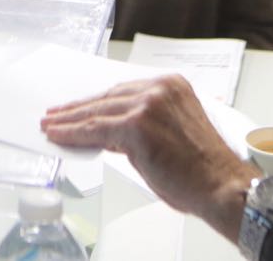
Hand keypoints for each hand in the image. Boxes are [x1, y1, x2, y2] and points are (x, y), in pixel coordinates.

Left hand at [42, 75, 255, 240]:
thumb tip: (112, 133)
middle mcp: (159, 89)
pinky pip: (95, 129)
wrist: (221, 186)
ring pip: (97, 111)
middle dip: (79, 108)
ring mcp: (147, 105)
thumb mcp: (173, 132)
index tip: (79, 106)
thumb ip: (143, 125)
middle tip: (56, 114)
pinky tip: (59, 135)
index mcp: (171, 85)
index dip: (97, 101)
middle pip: (107, 97)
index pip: (123, 92)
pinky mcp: (136, 126)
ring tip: (51, 125)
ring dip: (70, 120)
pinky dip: (73, 133)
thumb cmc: (204, 168)